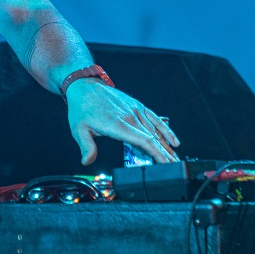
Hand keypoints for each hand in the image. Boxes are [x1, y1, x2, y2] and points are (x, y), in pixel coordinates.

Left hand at [65, 79, 179, 164]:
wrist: (84, 86)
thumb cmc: (81, 108)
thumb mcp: (79, 129)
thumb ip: (86, 146)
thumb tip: (86, 161)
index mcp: (118, 125)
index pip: (144, 141)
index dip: (157, 153)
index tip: (166, 164)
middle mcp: (130, 117)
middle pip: (154, 138)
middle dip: (166, 154)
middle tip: (175, 167)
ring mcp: (135, 110)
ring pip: (156, 130)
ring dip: (167, 145)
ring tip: (175, 158)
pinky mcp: (137, 105)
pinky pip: (155, 118)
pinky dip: (166, 129)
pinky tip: (173, 140)